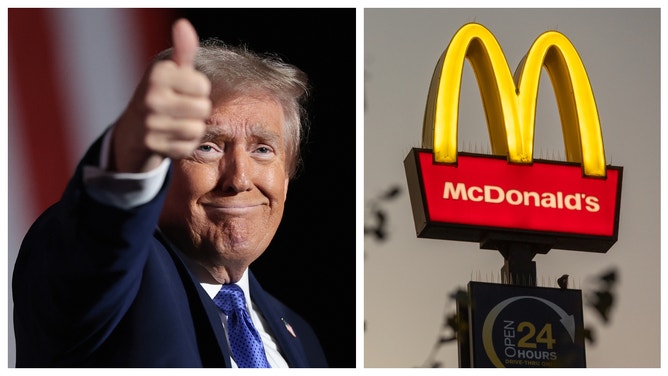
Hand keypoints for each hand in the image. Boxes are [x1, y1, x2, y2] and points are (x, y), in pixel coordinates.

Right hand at [111, 18, 211, 172]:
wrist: (133, 128)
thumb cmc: (160, 93)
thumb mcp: (170, 69)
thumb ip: (183, 50)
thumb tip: (183, 25)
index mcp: (158, 74)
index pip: (203, 85)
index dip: (198, 88)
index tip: (183, 89)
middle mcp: (150, 97)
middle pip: (203, 108)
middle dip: (197, 109)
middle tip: (181, 107)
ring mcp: (150, 123)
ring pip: (196, 129)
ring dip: (192, 127)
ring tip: (178, 121)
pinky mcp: (152, 145)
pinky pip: (187, 147)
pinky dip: (183, 144)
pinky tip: (171, 136)